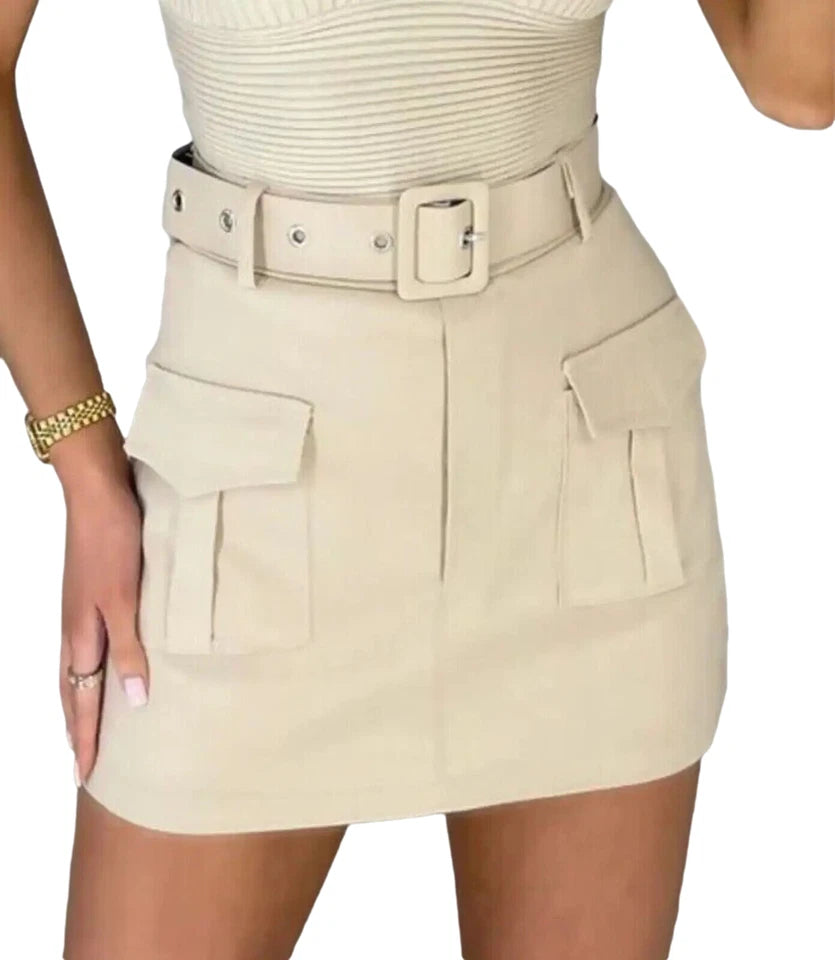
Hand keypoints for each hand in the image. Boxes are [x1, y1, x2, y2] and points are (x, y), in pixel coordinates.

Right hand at [54, 421, 148, 784]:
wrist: (98, 494)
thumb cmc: (112, 544)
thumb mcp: (127, 600)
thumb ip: (131, 650)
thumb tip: (135, 702)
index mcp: (81, 637)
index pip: (82, 702)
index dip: (86, 739)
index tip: (86, 776)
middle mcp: (75, 630)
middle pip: (73, 692)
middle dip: (77, 729)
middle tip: (83, 762)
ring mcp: (79, 611)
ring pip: (77, 670)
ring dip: (83, 702)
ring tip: (90, 724)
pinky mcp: (90, 594)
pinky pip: (86, 646)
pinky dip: (91, 669)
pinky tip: (105, 664)